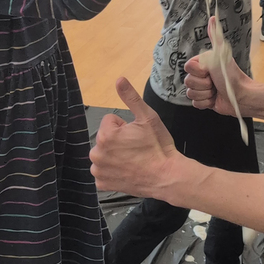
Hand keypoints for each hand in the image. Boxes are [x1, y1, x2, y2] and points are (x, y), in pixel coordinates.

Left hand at [90, 78, 178, 197]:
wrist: (167, 176)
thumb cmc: (158, 146)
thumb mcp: (148, 117)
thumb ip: (131, 97)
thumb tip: (119, 79)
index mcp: (106, 135)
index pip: (110, 121)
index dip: (125, 127)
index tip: (137, 136)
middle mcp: (97, 153)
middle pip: (105, 138)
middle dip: (118, 141)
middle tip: (136, 148)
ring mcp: (99, 171)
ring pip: (104, 155)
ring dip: (114, 156)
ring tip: (133, 160)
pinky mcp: (102, 184)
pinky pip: (103, 172)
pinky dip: (113, 172)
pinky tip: (127, 172)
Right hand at [184, 17, 251, 116]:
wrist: (241, 96)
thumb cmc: (232, 75)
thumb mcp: (221, 54)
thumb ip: (215, 37)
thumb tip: (212, 18)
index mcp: (201, 64)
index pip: (187, 68)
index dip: (199, 72)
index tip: (210, 71)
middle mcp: (200, 76)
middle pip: (187, 82)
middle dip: (203, 84)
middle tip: (215, 82)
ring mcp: (201, 89)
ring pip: (190, 94)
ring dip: (205, 94)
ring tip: (216, 90)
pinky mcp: (203, 101)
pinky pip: (195, 104)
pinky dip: (205, 103)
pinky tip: (214, 99)